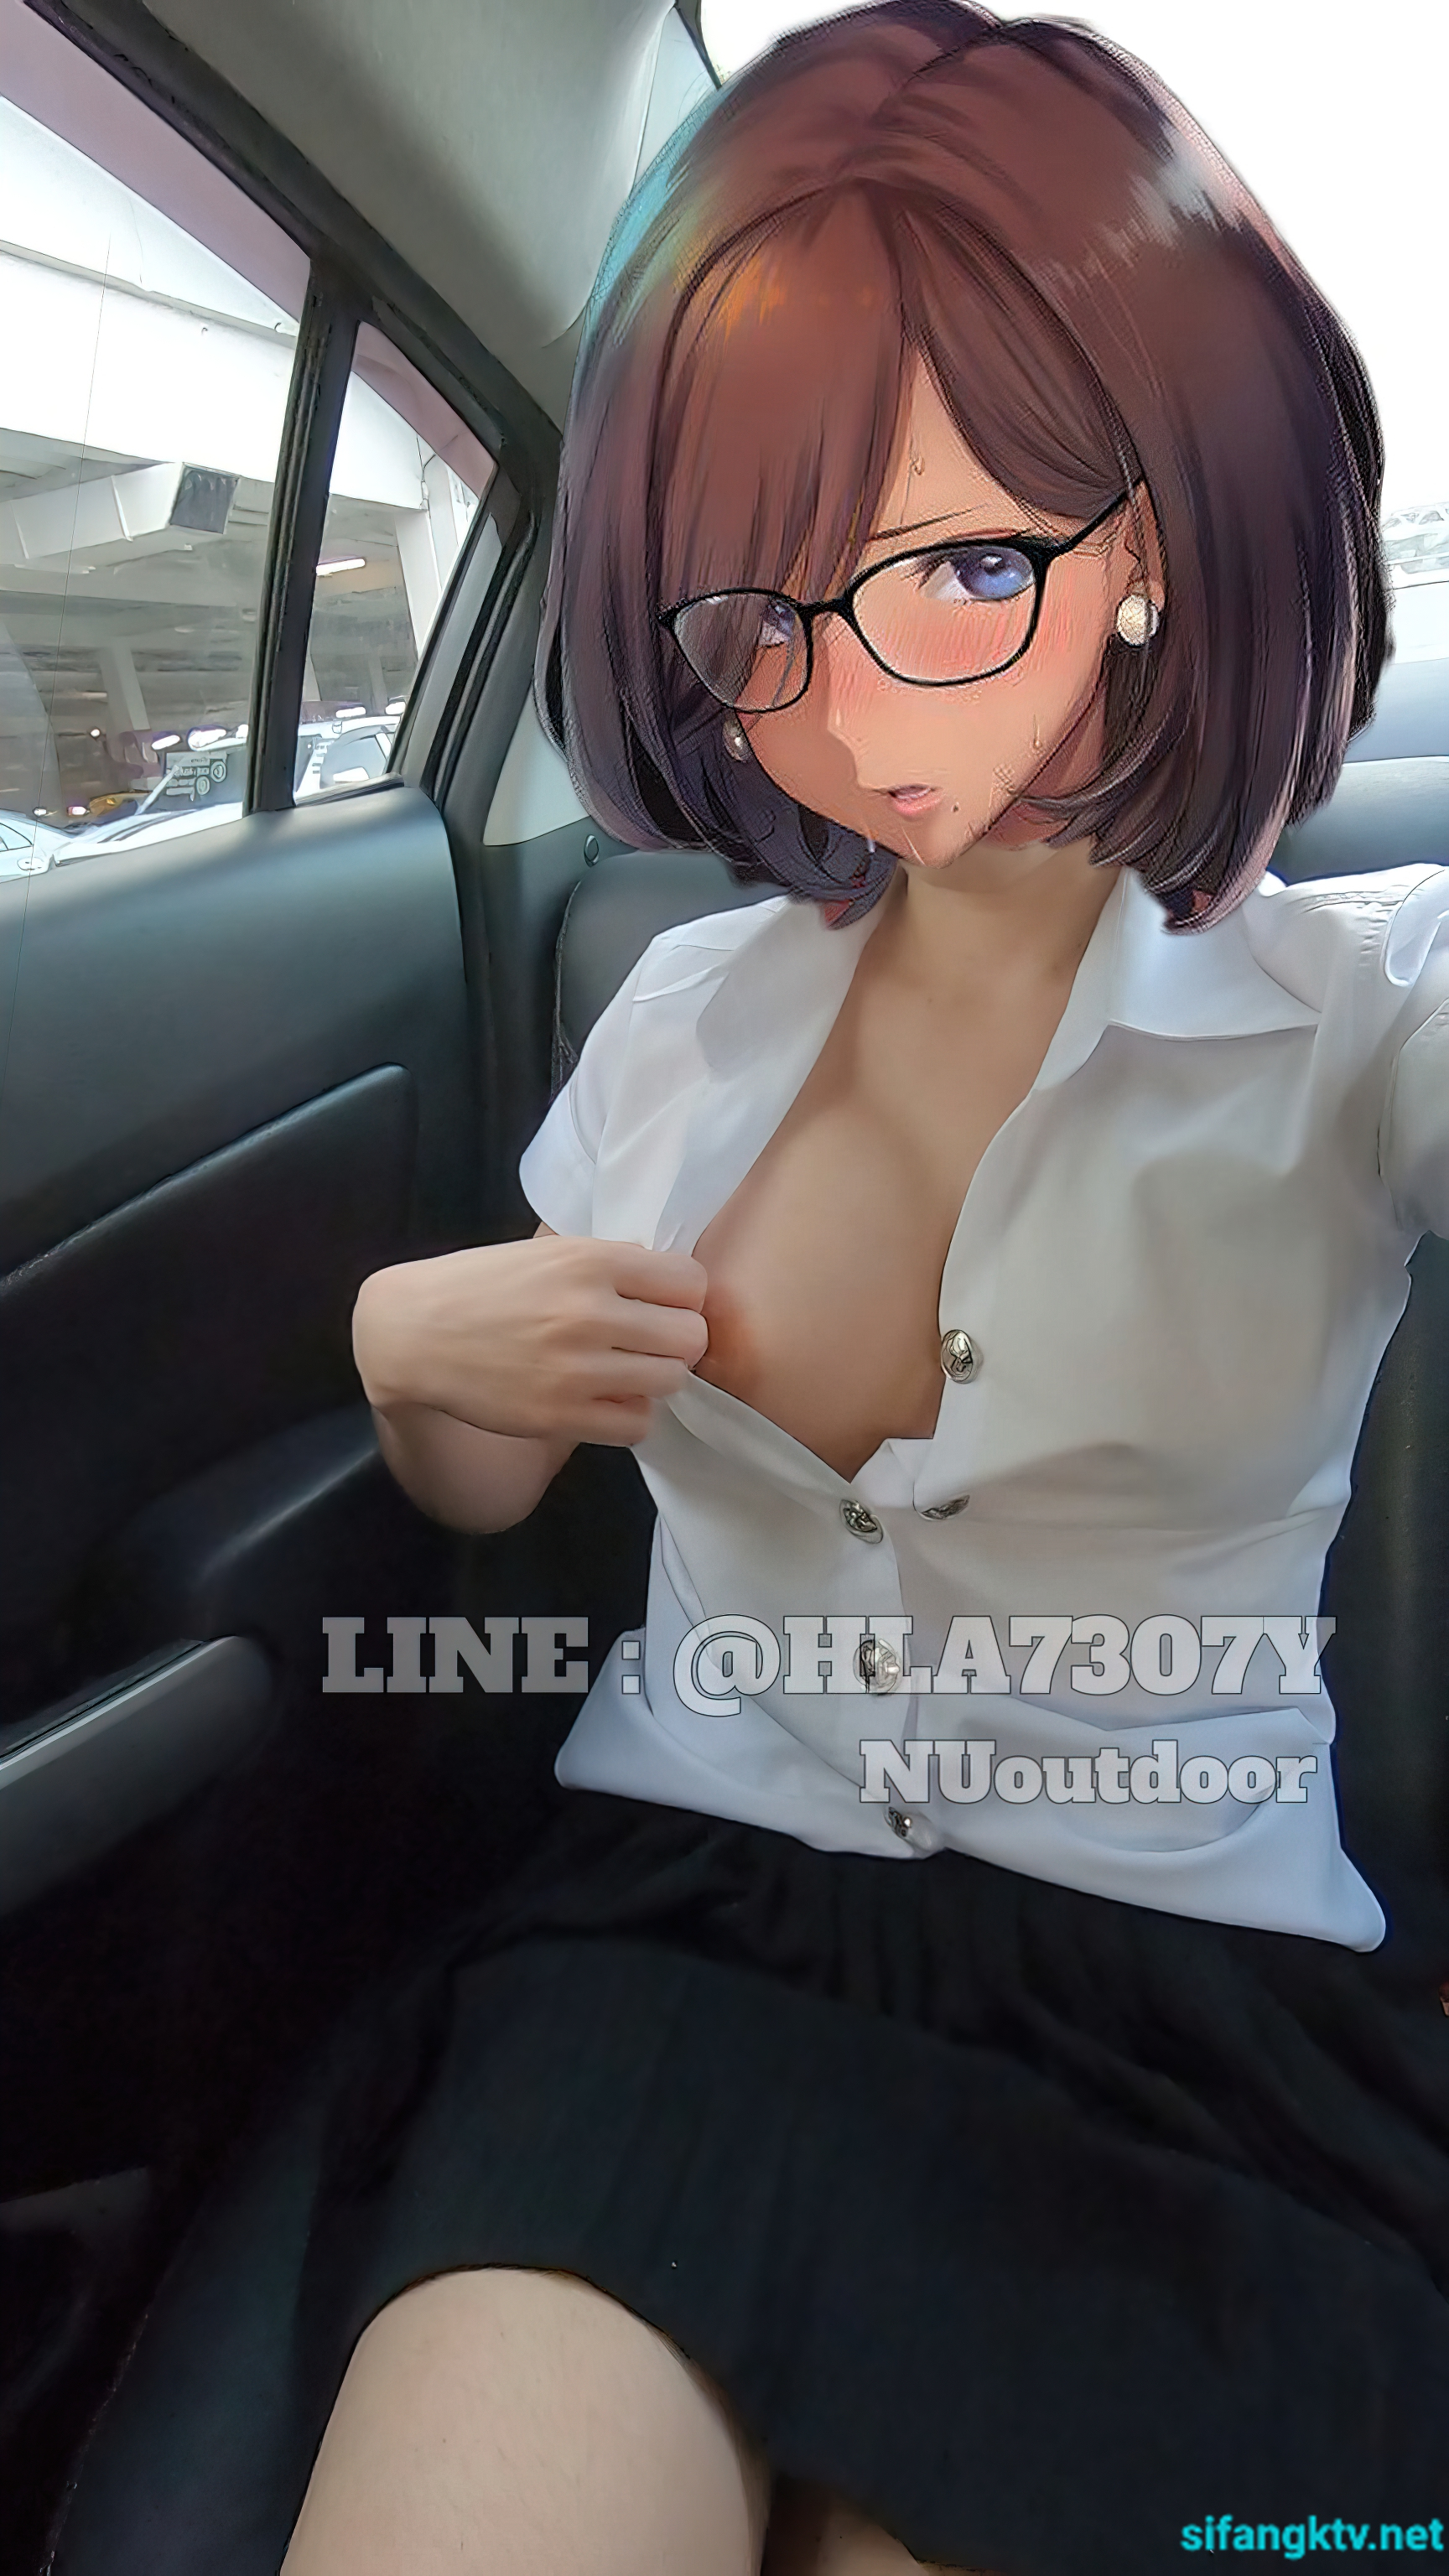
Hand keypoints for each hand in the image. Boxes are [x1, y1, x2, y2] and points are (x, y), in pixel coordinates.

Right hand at [353, 1226, 709, 1448]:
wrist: (412, 1331)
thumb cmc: (479, 1285)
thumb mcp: (545, 1252)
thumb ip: (606, 1264)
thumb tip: (667, 1281)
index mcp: (589, 1262)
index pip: (689, 1282)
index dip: (682, 1296)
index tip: (662, 1303)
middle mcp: (589, 1314)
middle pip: (690, 1336)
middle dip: (676, 1339)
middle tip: (650, 1342)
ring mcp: (576, 1370)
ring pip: (670, 1381)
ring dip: (654, 1377)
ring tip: (627, 1371)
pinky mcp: (561, 1416)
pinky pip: (637, 1424)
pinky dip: (629, 1414)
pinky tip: (606, 1400)